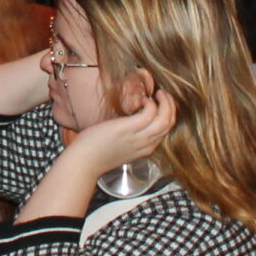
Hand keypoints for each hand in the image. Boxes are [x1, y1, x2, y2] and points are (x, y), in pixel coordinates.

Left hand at [61, 89, 177, 177]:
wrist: (84, 162)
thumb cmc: (96, 152)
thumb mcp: (120, 146)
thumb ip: (130, 136)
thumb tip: (130, 120)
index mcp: (145, 149)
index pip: (166, 131)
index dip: (167, 114)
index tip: (161, 103)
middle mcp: (146, 145)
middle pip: (169, 124)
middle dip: (171, 106)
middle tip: (163, 94)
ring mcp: (138, 138)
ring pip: (165, 120)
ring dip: (166, 103)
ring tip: (159, 93)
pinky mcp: (127, 129)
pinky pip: (150, 114)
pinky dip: (151, 104)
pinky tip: (143, 99)